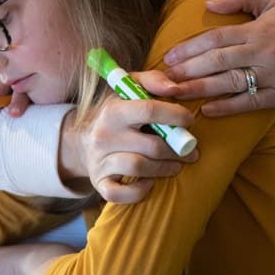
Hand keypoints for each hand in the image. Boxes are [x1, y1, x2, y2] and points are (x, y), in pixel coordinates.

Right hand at [59, 99, 198, 203]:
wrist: (82, 140)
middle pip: (151, 145)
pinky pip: (119, 193)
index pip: (148, 110)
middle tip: (191, 152)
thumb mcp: (129, 89)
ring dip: (165, 168)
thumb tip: (175, 89)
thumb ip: (153, 81)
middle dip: (178, 150)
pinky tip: (149, 182)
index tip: (189, 121)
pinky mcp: (99, 182)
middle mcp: (104, 135)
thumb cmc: (117, 113)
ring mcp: (99, 160)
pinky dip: (138, 191)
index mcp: (113, 110)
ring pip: (139, 167)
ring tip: (176, 166)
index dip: (175, 116)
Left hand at [149, 0, 274, 116]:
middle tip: (162, 81)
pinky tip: (208, 110)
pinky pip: (251, 102)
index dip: (190, 48)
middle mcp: (264, 53)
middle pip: (218, 62)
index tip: (169, 57)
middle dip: (187, 71)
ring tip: (176, 96)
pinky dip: (228, 107)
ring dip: (200, 90)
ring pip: (230, 84)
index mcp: (259, 30)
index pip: (217, 38)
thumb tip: (208, 4)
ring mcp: (274, 76)